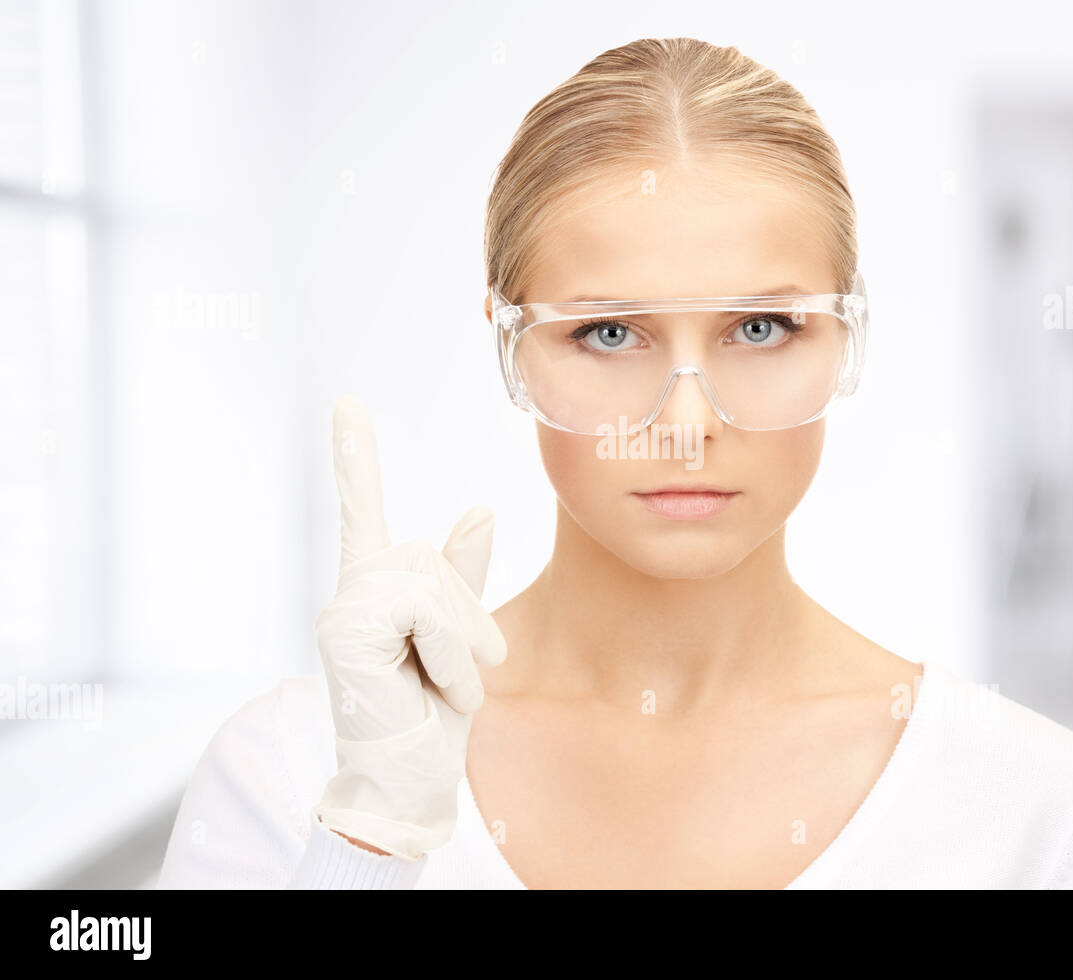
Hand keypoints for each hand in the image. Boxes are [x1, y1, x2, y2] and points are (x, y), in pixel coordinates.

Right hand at [311, 396, 506, 858]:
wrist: (411, 781)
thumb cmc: (432, 715)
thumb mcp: (461, 639)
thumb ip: (463, 578)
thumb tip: (479, 508)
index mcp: (377, 588)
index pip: (363, 510)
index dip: (356, 456)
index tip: (347, 404)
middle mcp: (352, 591)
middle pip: (431, 556)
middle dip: (467, 616)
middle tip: (463, 670)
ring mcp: (343, 609)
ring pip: (429, 582)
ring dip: (459, 641)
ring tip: (443, 684)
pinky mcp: (343, 630)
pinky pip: (423, 610)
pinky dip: (447, 652)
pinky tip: (430, 686)